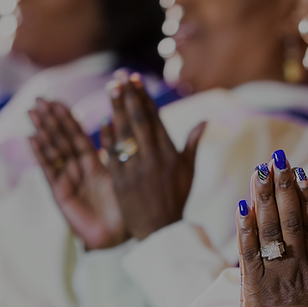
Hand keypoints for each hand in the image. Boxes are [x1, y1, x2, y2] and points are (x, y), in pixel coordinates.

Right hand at [28, 99, 128, 249]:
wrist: (120, 235)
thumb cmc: (125, 207)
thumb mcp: (121, 173)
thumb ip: (115, 150)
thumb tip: (114, 121)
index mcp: (93, 164)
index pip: (76, 135)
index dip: (65, 118)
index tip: (55, 99)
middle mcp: (76, 170)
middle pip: (60, 140)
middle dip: (49, 120)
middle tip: (38, 99)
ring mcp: (66, 181)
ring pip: (53, 151)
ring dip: (42, 131)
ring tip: (31, 112)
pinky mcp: (60, 193)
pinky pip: (49, 170)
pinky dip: (40, 154)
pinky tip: (32, 138)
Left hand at [102, 70, 204, 239]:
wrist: (161, 230)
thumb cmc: (176, 199)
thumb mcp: (188, 172)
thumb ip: (192, 144)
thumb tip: (205, 120)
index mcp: (170, 154)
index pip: (155, 119)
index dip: (144, 98)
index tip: (135, 80)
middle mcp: (154, 159)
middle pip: (139, 121)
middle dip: (130, 97)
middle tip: (121, 76)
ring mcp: (136, 170)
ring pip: (125, 134)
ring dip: (117, 109)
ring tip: (111, 89)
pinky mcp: (121, 182)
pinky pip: (113, 155)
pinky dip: (108, 137)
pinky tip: (103, 120)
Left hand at [236, 151, 307, 306]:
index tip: (302, 173)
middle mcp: (298, 269)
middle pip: (292, 221)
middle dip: (284, 188)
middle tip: (278, 158)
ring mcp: (275, 278)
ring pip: (270, 231)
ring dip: (264, 199)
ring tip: (260, 170)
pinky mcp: (253, 291)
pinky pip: (249, 255)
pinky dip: (245, 230)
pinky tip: (242, 207)